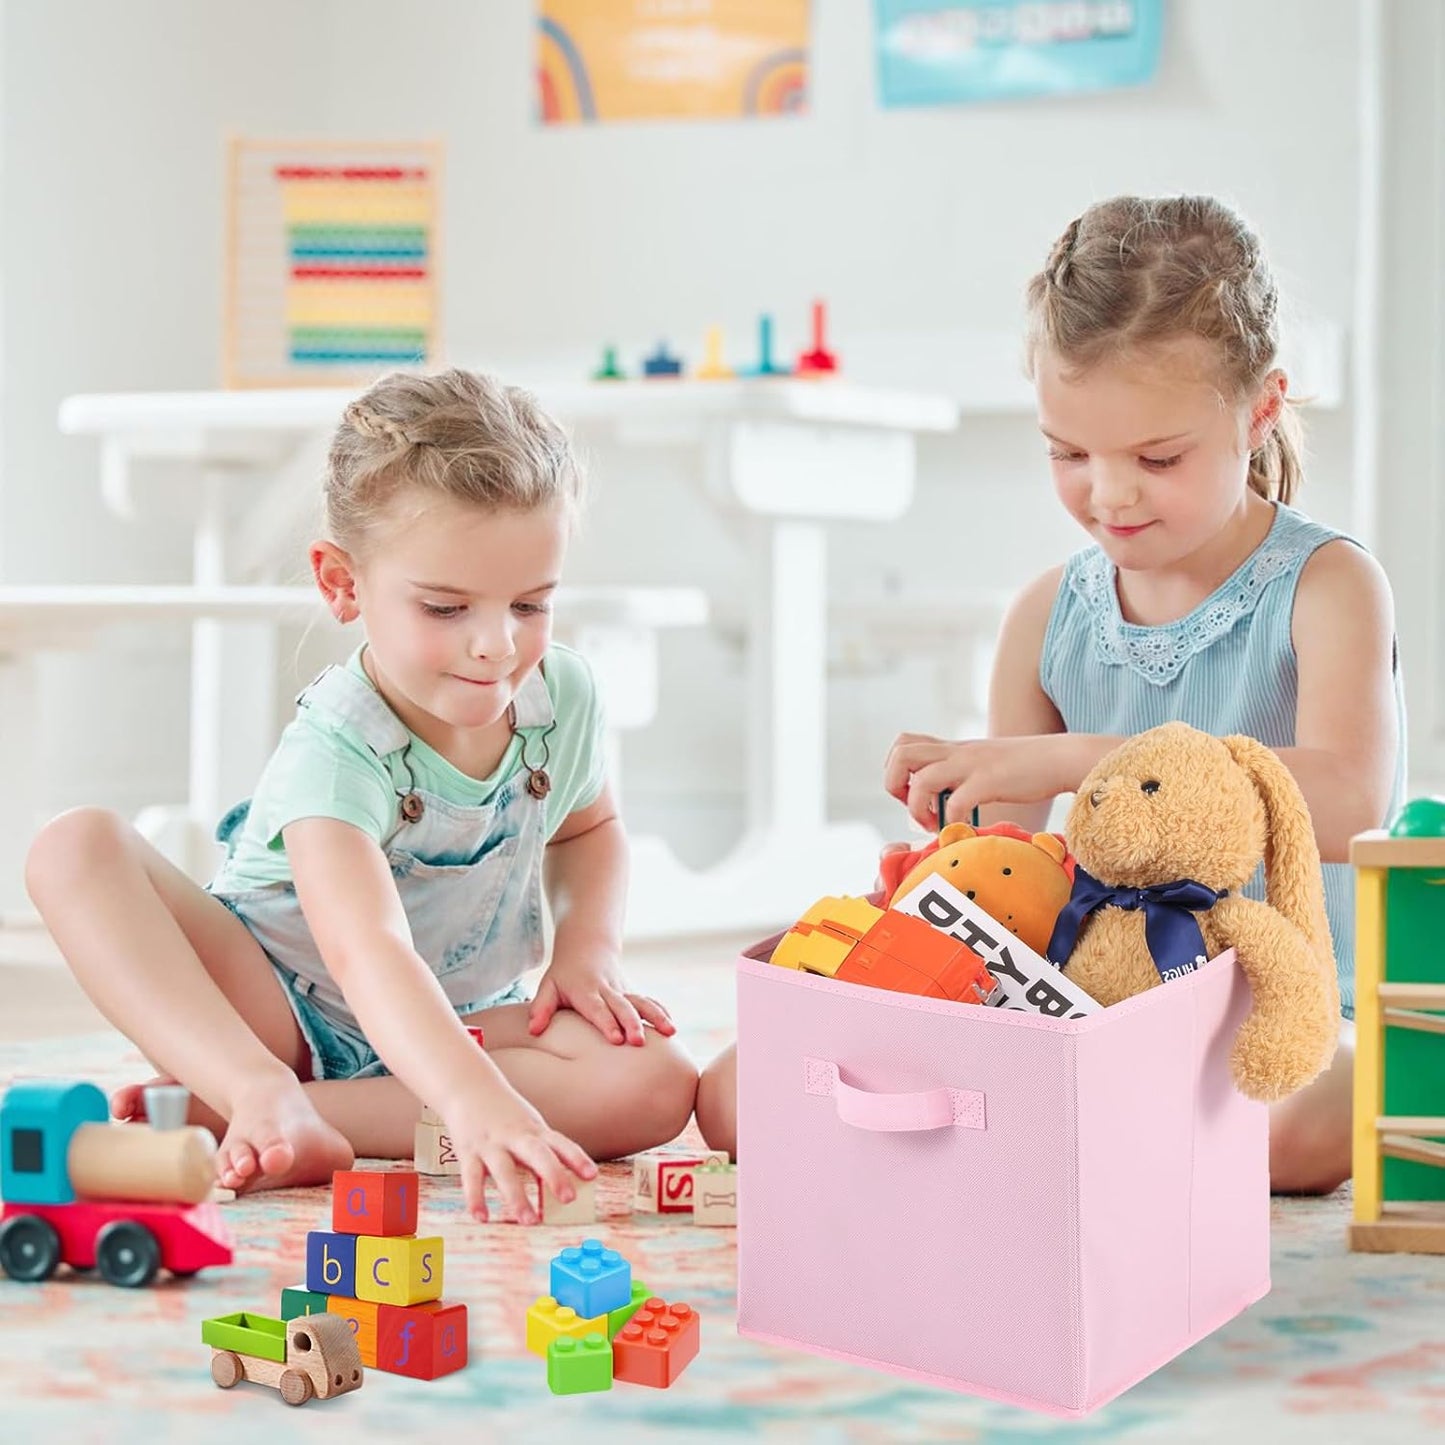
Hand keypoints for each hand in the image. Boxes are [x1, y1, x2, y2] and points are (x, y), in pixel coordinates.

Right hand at [444, 1082, 596, 1224]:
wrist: (467, 1085)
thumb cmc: (504, 1114)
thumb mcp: (527, 1128)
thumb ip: (541, 1157)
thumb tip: (556, 1192)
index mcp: (533, 1130)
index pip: (559, 1143)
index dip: (576, 1158)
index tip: (591, 1175)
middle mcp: (514, 1136)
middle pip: (537, 1154)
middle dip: (553, 1175)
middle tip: (568, 1198)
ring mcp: (490, 1143)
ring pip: (504, 1170)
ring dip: (517, 1196)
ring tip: (529, 1221)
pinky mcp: (468, 1152)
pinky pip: (471, 1177)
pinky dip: (476, 1198)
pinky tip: (482, 1217)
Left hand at [528, 946, 676, 1046]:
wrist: (587, 946)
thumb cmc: (563, 974)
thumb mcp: (548, 986)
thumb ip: (541, 1008)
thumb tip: (534, 1030)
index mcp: (585, 990)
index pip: (597, 1008)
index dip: (606, 1023)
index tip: (616, 1039)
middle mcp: (607, 989)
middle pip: (622, 1007)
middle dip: (632, 1024)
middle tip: (639, 1042)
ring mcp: (622, 989)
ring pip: (642, 1002)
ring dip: (655, 1016)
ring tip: (670, 1032)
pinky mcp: (632, 991)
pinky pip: (648, 1001)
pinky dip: (661, 1012)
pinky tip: (671, 1027)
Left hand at [883, 732, 1068, 830]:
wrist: (1060, 757)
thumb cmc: (1025, 767)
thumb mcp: (983, 761)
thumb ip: (961, 771)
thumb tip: (945, 797)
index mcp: (952, 748)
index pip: (903, 742)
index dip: (896, 769)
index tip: (911, 792)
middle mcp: (956, 753)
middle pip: (900, 754)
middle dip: (894, 785)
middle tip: (914, 805)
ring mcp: (971, 766)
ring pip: (920, 778)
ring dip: (917, 807)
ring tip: (931, 822)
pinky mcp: (989, 782)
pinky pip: (955, 802)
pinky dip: (950, 821)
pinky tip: (961, 828)